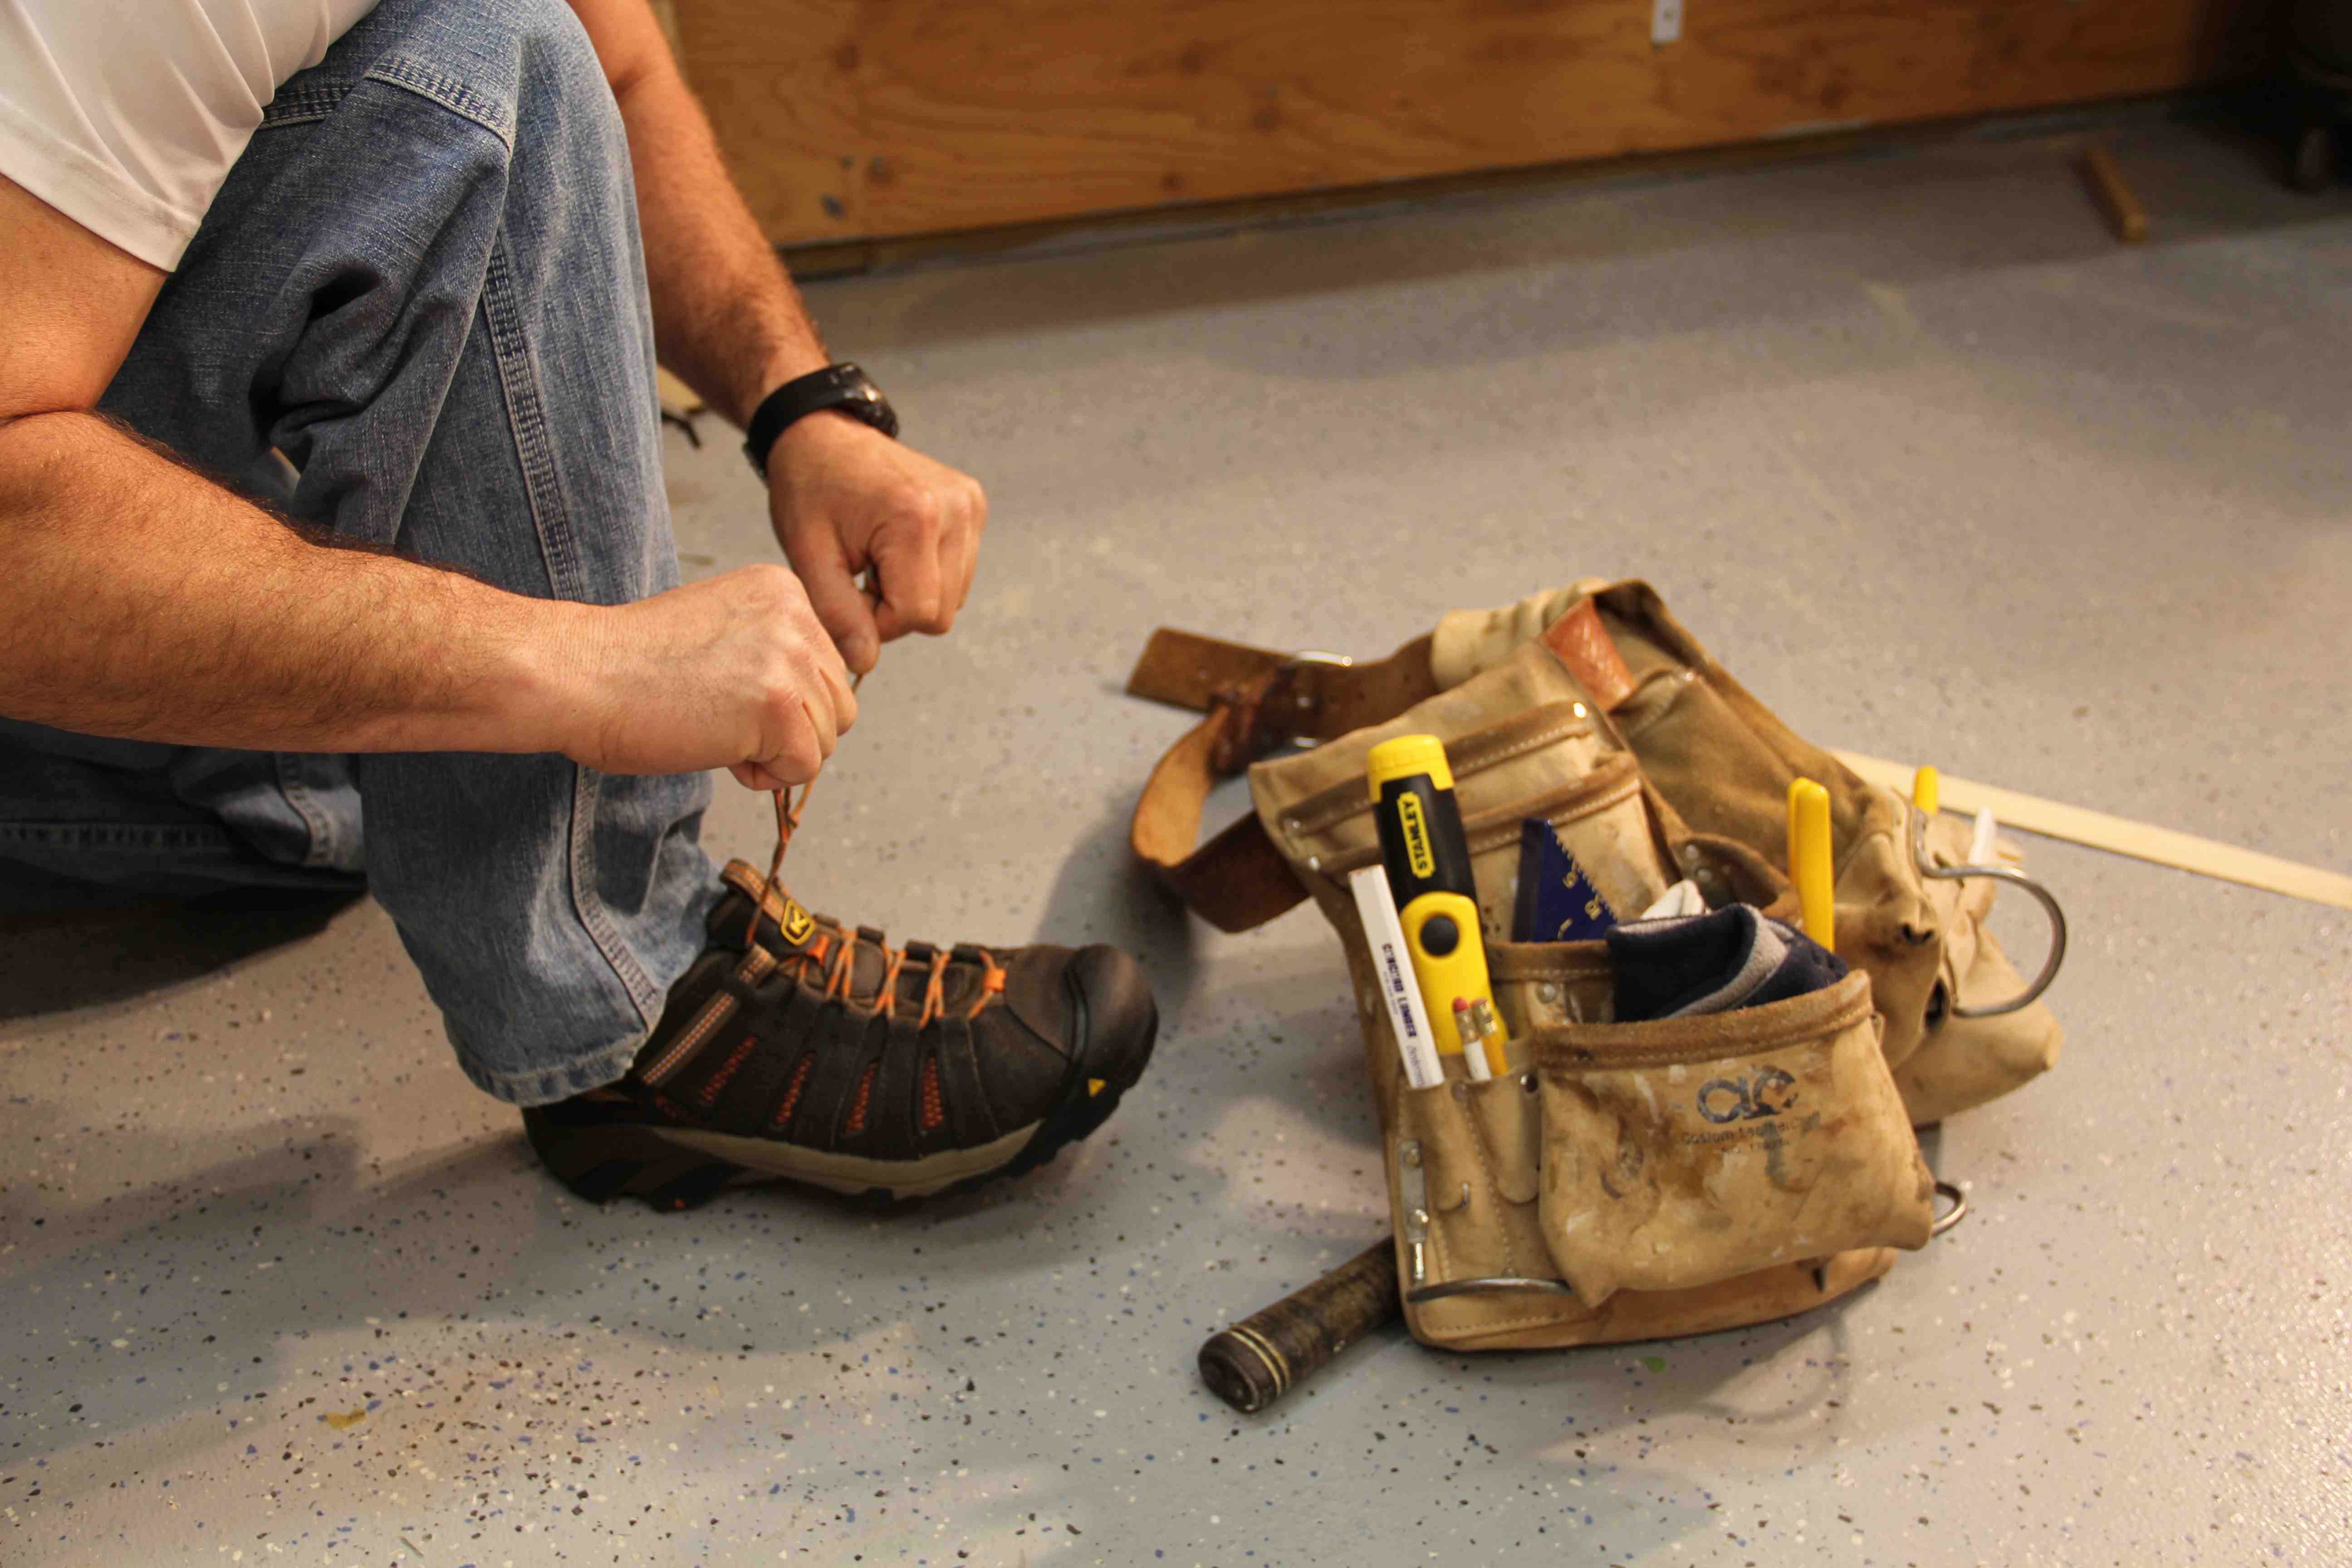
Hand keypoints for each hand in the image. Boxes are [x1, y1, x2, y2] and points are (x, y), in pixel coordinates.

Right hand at [560, 564, 856, 789]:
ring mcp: (788, 659)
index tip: (729, 696)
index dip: (785, 701)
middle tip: (725, 723)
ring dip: (775, 754)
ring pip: (826, 738)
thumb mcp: (721, 633)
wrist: (578, 674)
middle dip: (790, 731)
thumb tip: (815, 703)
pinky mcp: (778, 706)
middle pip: (837, 703)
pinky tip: (718, 751)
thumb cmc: (631, 665)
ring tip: (716, 733)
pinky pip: (803, 767)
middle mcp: (794, 616)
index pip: (826, 666)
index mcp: (782, 590)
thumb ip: (772, 652)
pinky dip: (765, 776)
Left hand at [766, 412, 985, 672]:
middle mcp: (956, 510)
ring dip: (913, 592)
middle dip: (897, 609)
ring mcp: (970, 506)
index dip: (878, 622)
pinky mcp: (974, 506)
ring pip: (954, 597)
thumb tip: (864, 663)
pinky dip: (928, 573)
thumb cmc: (809, 488)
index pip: (917, 615)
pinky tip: (897, 547)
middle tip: (862, 575)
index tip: (850, 593)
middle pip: (941, 612)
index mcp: (914, 518)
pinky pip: (959, 571)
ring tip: (878, 558)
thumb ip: (837, 614)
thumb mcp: (809, 555)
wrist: (823, 434)